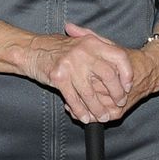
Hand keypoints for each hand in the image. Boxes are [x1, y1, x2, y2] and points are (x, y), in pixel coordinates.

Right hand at [22, 22, 136, 123]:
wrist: (31, 50)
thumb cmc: (57, 48)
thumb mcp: (80, 41)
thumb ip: (99, 48)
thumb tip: (121, 64)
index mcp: (92, 42)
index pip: (119, 56)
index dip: (127, 73)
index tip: (128, 85)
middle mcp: (83, 51)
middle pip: (109, 76)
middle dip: (116, 93)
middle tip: (119, 103)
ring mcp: (71, 64)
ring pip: (91, 92)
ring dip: (98, 108)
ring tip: (102, 116)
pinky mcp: (59, 77)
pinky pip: (74, 99)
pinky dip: (81, 111)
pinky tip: (85, 117)